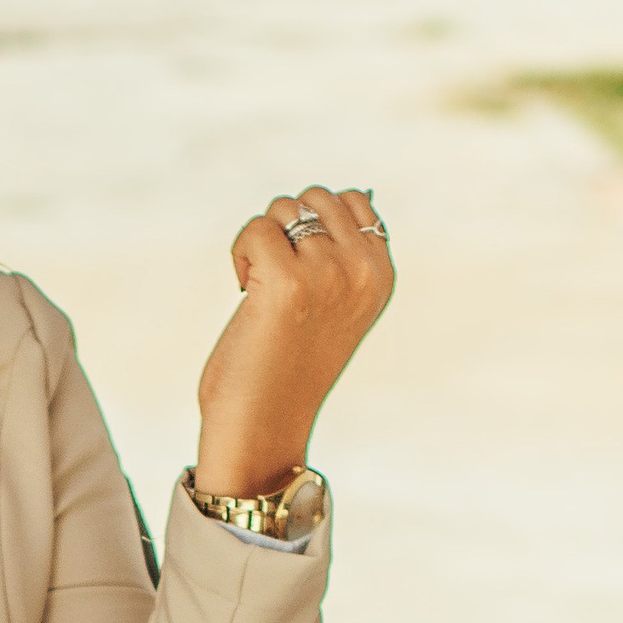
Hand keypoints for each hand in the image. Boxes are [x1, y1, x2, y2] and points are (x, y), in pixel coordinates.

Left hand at [193, 185, 393, 497]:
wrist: (263, 428)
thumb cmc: (287, 368)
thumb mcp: (334, 304)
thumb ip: (345, 256)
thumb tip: (351, 194)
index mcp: (382, 275)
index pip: (353, 201)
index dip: (313, 227)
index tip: (302, 272)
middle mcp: (363, 271)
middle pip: (315, 198)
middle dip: (285, 230)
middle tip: (275, 282)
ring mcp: (329, 274)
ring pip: (284, 209)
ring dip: (262, 242)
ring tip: (261, 290)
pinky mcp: (288, 282)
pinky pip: (255, 229)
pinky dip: (240, 253)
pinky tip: (244, 290)